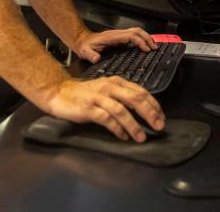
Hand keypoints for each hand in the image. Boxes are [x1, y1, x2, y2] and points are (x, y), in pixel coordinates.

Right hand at [44, 77, 164, 141]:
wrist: (58, 93)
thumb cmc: (83, 94)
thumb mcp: (105, 89)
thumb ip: (122, 96)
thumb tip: (143, 110)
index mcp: (116, 82)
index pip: (141, 92)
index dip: (154, 105)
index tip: (161, 117)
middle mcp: (109, 87)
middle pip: (135, 98)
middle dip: (150, 113)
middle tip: (158, 126)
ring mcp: (98, 97)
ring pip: (122, 110)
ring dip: (134, 125)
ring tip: (141, 137)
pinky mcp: (88, 109)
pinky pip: (107, 119)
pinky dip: (117, 129)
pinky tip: (123, 136)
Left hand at [73, 27, 157, 63]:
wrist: (82, 40)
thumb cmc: (85, 46)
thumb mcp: (85, 51)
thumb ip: (90, 55)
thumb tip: (96, 58)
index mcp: (111, 37)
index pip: (130, 36)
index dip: (140, 41)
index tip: (146, 49)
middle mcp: (117, 34)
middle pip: (136, 31)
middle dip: (147, 38)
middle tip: (154, 48)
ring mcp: (119, 35)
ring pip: (136, 32)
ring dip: (146, 37)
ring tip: (153, 46)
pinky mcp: (120, 38)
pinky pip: (134, 36)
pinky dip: (142, 39)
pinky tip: (145, 45)